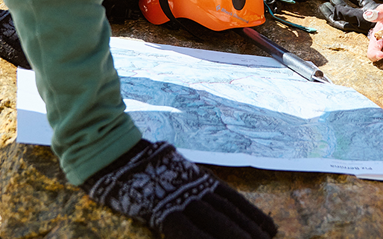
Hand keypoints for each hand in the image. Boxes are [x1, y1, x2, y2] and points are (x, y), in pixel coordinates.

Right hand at [82, 139, 276, 238]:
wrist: (112, 151)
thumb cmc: (138, 162)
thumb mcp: (172, 168)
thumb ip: (189, 181)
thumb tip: (204, 192)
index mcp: (196, 176)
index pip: (231, 198)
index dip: (251, 215)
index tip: (271, 229)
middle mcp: (193, 184)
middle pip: (227, 211)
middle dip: (249, 230)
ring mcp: (178, 196)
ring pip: (214, 220)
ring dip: (234, 236)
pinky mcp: (160, 208)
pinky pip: (186, 230)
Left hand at [319, 0, 380, 32]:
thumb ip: (374, 13)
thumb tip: (364, 13)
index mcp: (365, 23)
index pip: (346, 17)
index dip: (336, 12)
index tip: (327, 5)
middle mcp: (365, 21)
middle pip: (343, 19)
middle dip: (332, 13)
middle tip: (323, 6)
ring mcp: (369, 15)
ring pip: (351, 11)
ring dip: (341, 5)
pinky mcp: (374, 9)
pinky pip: (361, 2)